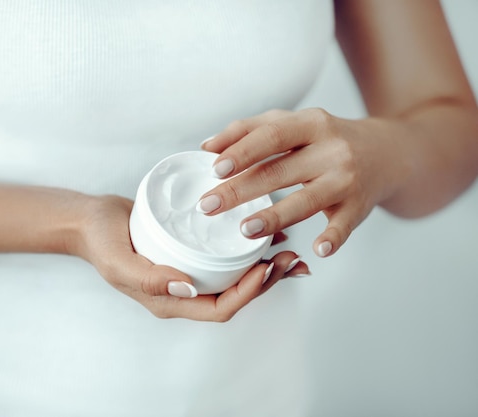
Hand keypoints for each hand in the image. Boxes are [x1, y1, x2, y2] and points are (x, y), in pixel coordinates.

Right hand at [75, 195, 308, 321]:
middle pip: (236, 295)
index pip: (220, 308)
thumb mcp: (118, 262)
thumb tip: (188, 288)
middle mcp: (184, 290)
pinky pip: (225, 255)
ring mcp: (189, 271)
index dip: (248, 293)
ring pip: (235, 276)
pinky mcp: (191, 252)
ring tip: (288, 248)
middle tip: (290, 258)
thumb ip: (149, 278)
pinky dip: (247, 247)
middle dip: (266, 280)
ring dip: (264, 265)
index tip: (266, 268)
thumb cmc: (100, 242)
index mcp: (171, 301)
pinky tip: (264, 230)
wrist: (89, 221)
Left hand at [199, 108, 406, 256]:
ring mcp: (346, 179)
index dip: (243, 151)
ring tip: (244, 229)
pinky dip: (333, 238)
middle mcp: (331, 150)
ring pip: (306, 200)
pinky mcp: (359, 207)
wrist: (387, 153)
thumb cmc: (324, 139)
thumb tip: (206, 147)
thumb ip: (248, 130)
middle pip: (280, 171)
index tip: (215, 169)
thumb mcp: (292, 124)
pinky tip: (317, 250)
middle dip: (240, 189)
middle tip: (208, 206)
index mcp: (311, 124)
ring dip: (275, 216)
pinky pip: (344, 225)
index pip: (272, 135)